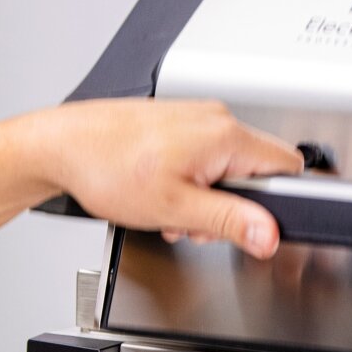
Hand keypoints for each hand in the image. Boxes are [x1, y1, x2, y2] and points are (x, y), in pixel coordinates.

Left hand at [46, 99, 303, 258]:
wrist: (63, 147)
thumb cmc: (107, 168)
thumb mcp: (175, 208)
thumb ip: (229, 221)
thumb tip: (269, 234)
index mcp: (225, 135)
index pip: (288, 168)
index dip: (274, 204)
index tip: (250, 224)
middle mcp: (216, 119)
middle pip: (256, 172)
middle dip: (232, 207)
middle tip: (195, 220)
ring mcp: (196, 118)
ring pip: (227, 168)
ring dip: (206, 198)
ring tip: (170, 207)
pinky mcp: (178, 123)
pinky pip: (204, 157)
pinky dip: (189, 182)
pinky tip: (161, 192)